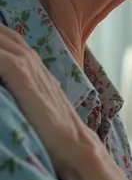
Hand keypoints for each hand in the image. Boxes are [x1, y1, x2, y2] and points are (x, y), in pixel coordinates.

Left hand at [0, 24, 100, 176]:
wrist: (75, 145)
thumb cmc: (54, 131)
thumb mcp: (39, 101)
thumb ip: (25, 87)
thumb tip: (13, 83)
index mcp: (34, 65)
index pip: (9, 38)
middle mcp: (32, 61)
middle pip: (3, 34)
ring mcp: (29, 69)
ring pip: (1, 41)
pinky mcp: (24, 80)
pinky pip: (2, 58)